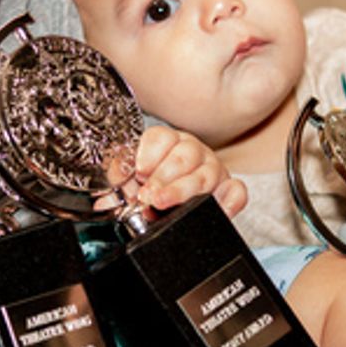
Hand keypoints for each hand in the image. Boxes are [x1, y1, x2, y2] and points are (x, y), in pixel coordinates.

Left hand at [128, 126, 247, 217]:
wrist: (173, 208)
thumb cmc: (153, 189)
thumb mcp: (131, 182)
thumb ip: (121, 182)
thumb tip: (109, 192)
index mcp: (169, 142)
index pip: (162, 137)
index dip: (149, 154)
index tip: (138, 172)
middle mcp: (193, 152)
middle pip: (184, 155)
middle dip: (163, 177)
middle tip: (148, 195)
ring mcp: (213, 170)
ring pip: (205, 174)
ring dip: (183, 190)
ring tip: (163, 203)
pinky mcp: (229, 190)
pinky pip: (236, 190)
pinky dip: (229, 200)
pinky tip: (215, 209)